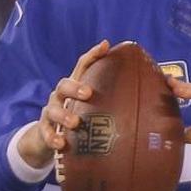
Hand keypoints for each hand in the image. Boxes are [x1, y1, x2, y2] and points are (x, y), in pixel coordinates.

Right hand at [16, 40, 109, 167]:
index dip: (93, 55)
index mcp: (75, 86)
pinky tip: (61, 144)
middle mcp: (61, 95)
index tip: (106, 46)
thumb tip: (146, 92)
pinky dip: (52, 138)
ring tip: (74, 124)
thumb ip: (113, 97)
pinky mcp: (44, 130)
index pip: (83, 66)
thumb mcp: (93, 106)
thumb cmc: (79, 117)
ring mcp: (51, 112)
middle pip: (64, 84)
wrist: (49, 138)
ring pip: (53, 109)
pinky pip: (46, 133)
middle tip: (87, 93)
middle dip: (75, 87)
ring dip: (63, 115)